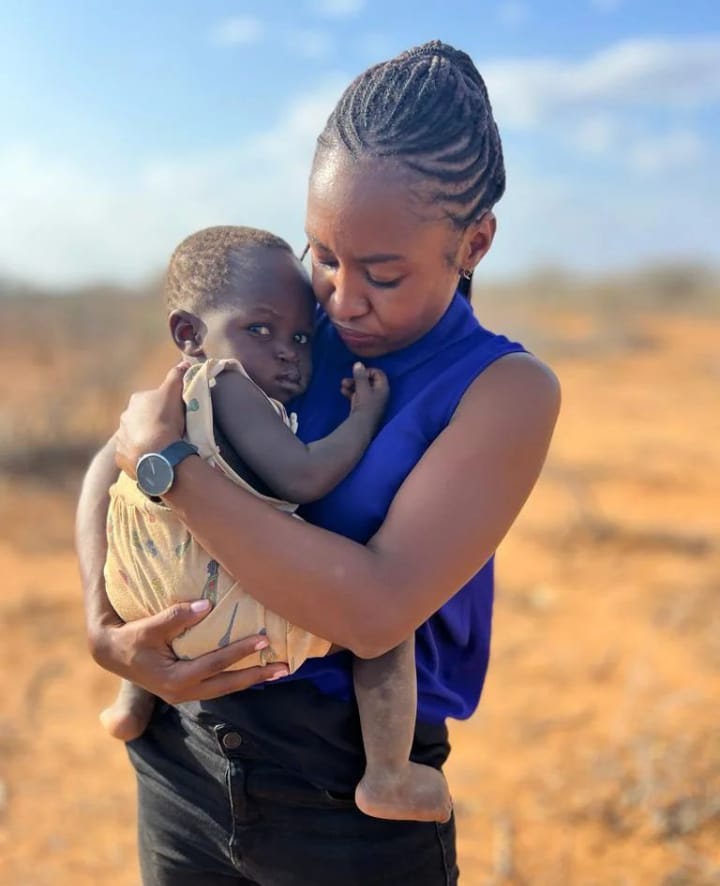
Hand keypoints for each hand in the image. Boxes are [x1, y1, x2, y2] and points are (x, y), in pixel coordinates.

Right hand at [91, 600, 288, 702]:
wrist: (112, 654)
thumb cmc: (131, 637)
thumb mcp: (148, 627)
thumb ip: (175, 616)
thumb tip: (206, 606)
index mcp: (175, 679)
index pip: (216, 664)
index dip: (241, 651)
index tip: (264, 639)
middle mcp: (184, 692)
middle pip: (228, 684)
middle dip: (257, 676)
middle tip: (285, 667)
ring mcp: (186, 693)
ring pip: (226, 688)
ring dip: (252, 679)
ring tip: (279, 671)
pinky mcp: (188, 688)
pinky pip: (219, 684)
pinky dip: (238, 678)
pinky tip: (256, 670)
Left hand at [116, 363, 188, 477]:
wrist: (156, 453)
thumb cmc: (165, 419)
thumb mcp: (173, 392)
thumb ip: (176, 376)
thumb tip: (183, 363)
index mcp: (136, 401)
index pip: (149, 400)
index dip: (162, 407)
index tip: (173, 415)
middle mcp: (124, 418)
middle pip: (140, 419)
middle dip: (151, 423)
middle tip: (168, 432)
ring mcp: (121, 439)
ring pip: (134, 437)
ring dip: (145, 440)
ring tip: (161, 448)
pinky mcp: (121, 457)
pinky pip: (131, 455)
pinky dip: (140, 456)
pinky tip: (152, 459)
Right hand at [341, 363, 389, 428]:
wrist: (362, 426)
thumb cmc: (365, 405)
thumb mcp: (362, 388)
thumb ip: (360, 376)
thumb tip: (358, 363)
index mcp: (383, 388)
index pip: (379, 373)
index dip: (369, 371)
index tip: (359, 372)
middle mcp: (379, 394)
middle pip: (369, 380)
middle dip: (357, 378)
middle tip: (347, 378)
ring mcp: (372, 401)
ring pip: (362, 388)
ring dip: (352, 384)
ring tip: (342, 384)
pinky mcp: (364, 406)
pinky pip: (358, 395)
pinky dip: (351, 392)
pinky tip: (342, 391)